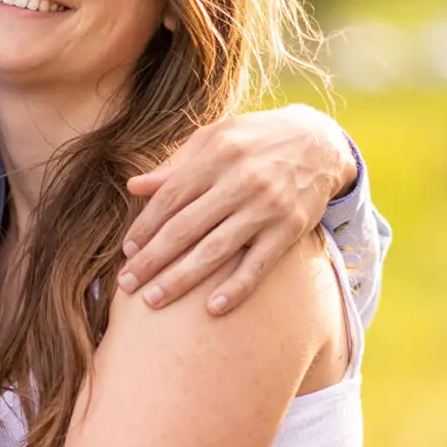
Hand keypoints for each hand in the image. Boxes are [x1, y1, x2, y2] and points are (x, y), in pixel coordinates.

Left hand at [120, 104, 353, 313]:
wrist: (320, 142)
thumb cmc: (255, 140)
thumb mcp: (214, 138)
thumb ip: (175, 165)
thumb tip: (133, 186)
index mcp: (216, 157)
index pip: (169, 198)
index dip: (145, 227)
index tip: (126, 252)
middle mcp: (240, 182)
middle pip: (185, 228)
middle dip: (152, 259)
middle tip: (127, 284)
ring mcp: (267, 207)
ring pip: (215, 250)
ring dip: (181, 279)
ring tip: (153, 301)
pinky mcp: (290, 228)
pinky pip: (259, 264)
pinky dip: (237, 287)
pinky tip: (213, 309)